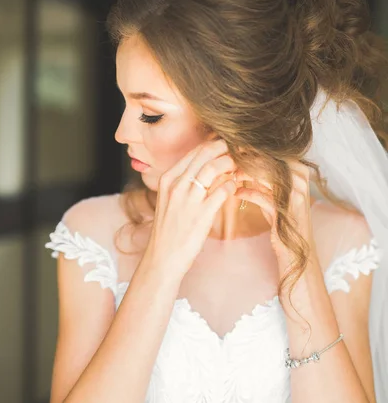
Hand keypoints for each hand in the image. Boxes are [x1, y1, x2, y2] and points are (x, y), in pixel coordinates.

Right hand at [146, 139, 237, 277]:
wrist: (163, 258)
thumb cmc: (170, 230)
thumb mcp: (171, 200)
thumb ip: (186, 183)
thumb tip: (209, 168)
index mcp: (168, 179)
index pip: (194, 151)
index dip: (214, 144)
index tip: (227, 145)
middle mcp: (176, 185)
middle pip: (205, 154)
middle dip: (225, 148)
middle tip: (239, 151)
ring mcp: (188, 199)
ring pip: (214, 167)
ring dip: (230, 164)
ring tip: (239, 167)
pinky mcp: (201, 214)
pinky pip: (223, 190)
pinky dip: (233, 185)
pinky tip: (236, 187)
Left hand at [234, 160, 313, 256]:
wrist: (295, 248)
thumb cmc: (281, 219)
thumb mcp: (272, 194)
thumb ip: (262, 177)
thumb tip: (243, 159)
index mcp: (300, 171)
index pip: (274, 153)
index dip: (253, 152)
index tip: (235, 151)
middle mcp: (300, 179)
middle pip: (268, 160)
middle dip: (247, 161)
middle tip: (230, 163)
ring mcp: (295, 193)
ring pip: (264, 175)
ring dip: (245, 174)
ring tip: (232, 176)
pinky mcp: (285, 209)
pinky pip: (260, 196)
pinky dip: (246, 193)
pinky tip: (236, 193)